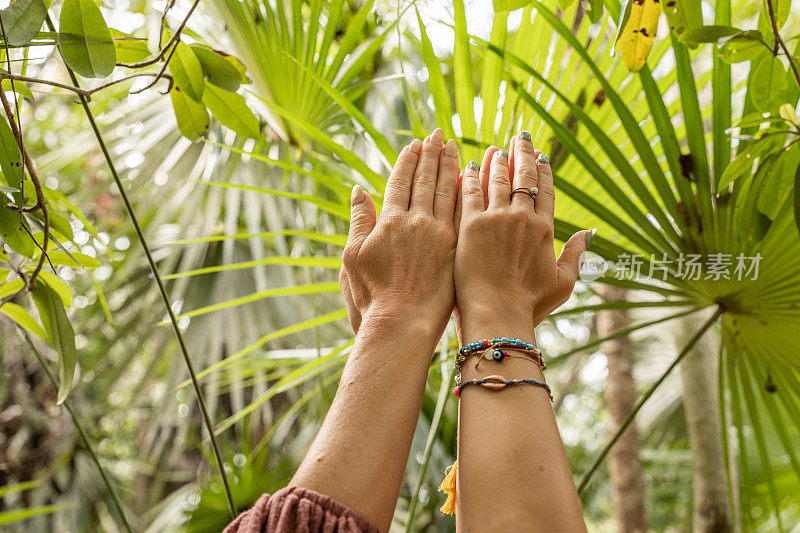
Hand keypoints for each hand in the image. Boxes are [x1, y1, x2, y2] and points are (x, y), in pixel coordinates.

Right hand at [340, 128, 459, 336]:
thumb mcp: (353, 258)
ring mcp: (439, 235)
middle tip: (438, 134)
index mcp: (389, 222)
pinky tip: (471, 179)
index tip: (415, 144)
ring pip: (447, 191)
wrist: (401, 325)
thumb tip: (359, 191)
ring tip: (454, 147)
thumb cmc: (371, 299)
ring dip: (450, 166)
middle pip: (426, 180)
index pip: (400, 182)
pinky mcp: (456, 249)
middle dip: (432, 154)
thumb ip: (359, 222)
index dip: (408, 161)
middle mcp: (416, 223)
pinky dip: (466, 192)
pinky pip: (463, 213)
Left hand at [454, 133, 593, 339]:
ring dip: (496, 161)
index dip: (543, 171)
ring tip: (495, 149)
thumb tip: (588, 233)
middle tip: (519, 138)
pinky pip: (470, 193)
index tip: (541, 156)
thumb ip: (575, 255)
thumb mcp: (563, 282)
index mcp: (545, 230)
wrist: (498, 314)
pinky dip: (469, 178)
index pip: (546, 191)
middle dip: (522, 154)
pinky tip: (466, 167)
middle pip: (523, 177)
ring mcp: (496, 219)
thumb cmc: (529, 304)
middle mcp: (522, 218)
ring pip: (497, 180)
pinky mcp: (470, 225)